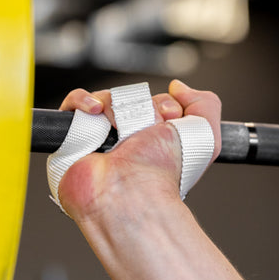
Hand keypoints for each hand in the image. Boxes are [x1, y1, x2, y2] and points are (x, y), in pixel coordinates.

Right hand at [55, 79, 221, 222]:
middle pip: (132, 97)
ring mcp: (100, 137)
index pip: (157, 104)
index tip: (170, 120)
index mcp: (155, 141)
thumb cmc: (163, 175)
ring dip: (118, 105)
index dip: (167, 106)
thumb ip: (206, 103)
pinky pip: (73, 103)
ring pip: (105, 97)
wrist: (130, 192)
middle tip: (148, 128)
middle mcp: (127, 139)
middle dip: (143, 105)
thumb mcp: (205, 136)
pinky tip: (96, 112)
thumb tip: (179, 87)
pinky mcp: (73, 138)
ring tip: (122, 128)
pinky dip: (83, 101)